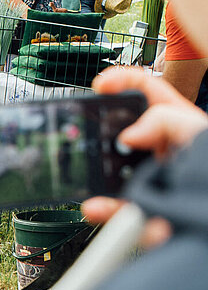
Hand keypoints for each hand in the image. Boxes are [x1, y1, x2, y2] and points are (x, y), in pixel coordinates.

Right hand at [80, 66, 207, 243]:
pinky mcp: (137, 202)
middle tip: (93, 132)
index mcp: (170, 118)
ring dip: (96, 171)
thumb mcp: (198, 131)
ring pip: (107, 169)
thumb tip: (127, 136)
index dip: (120, 80)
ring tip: (92, 172)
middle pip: (116, 127)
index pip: (142, 88)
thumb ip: (166, 120)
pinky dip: (102, 208)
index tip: (102, 85)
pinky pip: (112, 205)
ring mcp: (142, 173)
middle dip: (99, 129)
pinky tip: (98, 206)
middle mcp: (152, 143)